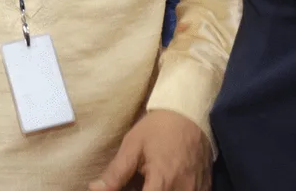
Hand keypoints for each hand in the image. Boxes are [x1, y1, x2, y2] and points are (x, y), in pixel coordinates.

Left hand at [90, 110, 210, 190]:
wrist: (190, 116)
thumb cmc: (158, 129)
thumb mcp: (132, 146)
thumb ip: (116, 173)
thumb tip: (95, 189)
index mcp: (163, 181)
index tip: (124, 188)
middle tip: (135, 182)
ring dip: (155, 190)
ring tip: (146, 181)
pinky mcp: (205, 190)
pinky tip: (160, 183)